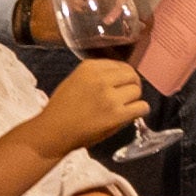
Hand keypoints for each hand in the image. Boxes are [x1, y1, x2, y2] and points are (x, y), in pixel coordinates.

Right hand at [26, 57, 148, 150]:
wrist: (54, 131)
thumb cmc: (61, 108)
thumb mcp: (75, 80)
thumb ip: (96, 75)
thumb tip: (119, 76)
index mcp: (89, 67)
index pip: (119, 65)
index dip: (123, 76)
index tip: (121, 84)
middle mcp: (101, 79)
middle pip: (131, 75)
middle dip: (132, 84)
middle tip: (128, 95)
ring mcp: (110, 97)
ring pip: (137, 91)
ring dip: (135, 99)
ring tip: (127, 106)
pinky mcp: (117, 115)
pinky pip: (142, 107)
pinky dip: (140, 110)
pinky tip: (132, 114)